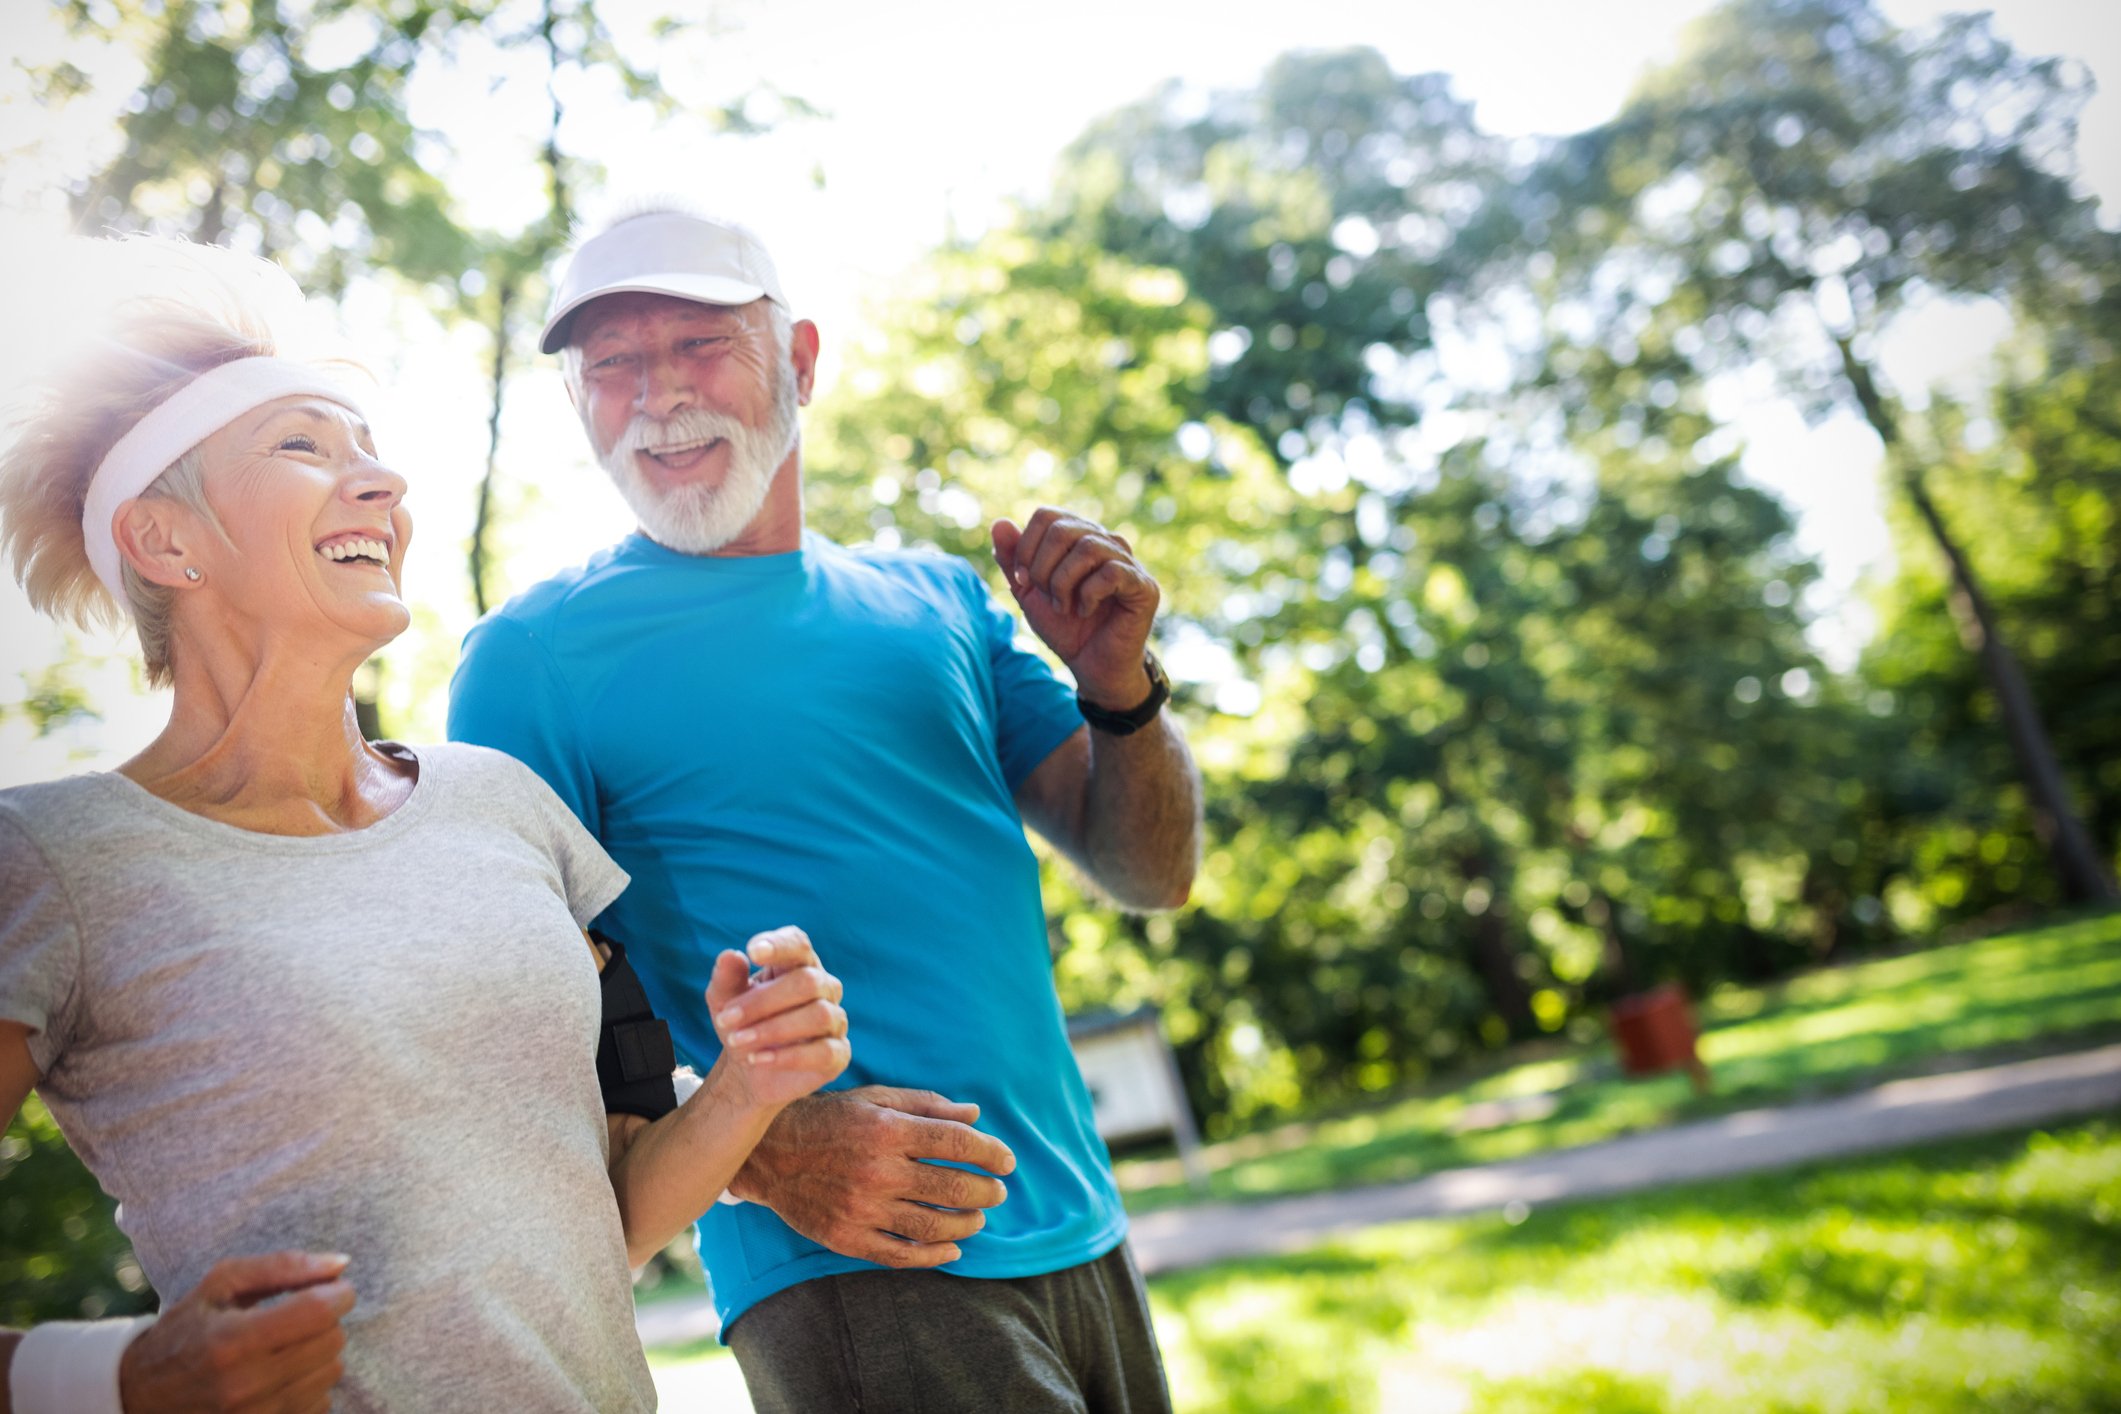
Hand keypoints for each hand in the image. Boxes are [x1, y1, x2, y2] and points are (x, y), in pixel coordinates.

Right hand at [118, 1251, 353, 1412]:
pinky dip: (312, 1385)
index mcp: (232, 1342)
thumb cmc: (186, 1329)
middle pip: (331, 1342)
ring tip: (287, 1347)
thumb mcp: (221, 1284)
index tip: (334, 1289)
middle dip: (326, 1321)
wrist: (140, 1395)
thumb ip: (283, 1266)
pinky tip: (283, 1376)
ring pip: (332, 1372)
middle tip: (300, 1317)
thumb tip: (342, 1264)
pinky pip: (322, 1404)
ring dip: (321, 1354)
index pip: (318, 1313)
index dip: (339, 1294)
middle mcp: (245, 1386)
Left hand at [705, 926, 850, 1111]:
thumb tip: (730, 955)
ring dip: (772, 1029)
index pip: (799, 944)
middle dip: (763, 1001)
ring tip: (737, 1041)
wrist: (751, 1070)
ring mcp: (835, 1020)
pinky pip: (825, 1051)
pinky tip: (759, 1059)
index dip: (780, 945)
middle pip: (807, 981)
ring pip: (818, 1015)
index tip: (753, 952)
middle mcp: (823, 986)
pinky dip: (788, 1057)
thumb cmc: (742, 1023)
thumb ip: (726, 978)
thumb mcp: (724, 1001)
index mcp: (796, 964)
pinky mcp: (839, 1053)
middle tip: (727, 1019)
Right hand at [729, 1085, 1017, 1266]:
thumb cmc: (830, 1118)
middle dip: (985, 1192)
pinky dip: (933, 1255)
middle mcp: (877, 1171)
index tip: (1007, 1161)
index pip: (957, 1144)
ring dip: (966, 1225)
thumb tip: (975, 1114)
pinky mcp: (847, 1238)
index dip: (990, 1153)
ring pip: (932, 1226)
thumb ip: (927, 1105)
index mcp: (887, 1130)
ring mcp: (861, 1209)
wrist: (769, 1154)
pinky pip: (900, 1255)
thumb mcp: (876, 1099)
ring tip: (978, 1219)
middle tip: (997, 1192)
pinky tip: (951, 1249)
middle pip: (951, 1188)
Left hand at [992, 509, 1159, 705]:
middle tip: (1046, 597)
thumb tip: (999, 522)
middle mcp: (1106, 541)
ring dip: (1063, 583)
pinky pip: (1111, 572)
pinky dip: (1088, 595)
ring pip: (1088, 547)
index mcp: (1079, 536)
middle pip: (1063, 529)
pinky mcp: (1144, 586)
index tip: (1022, 582)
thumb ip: (1012, 559)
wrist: (1090, 666)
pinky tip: (1085, 611)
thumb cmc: (1064, 627)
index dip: (1025, 548)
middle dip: (1042, 568)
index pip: (1047, 516)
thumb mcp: (1028, 592)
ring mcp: (1129, 561)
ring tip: (1064, 607)